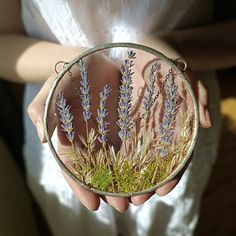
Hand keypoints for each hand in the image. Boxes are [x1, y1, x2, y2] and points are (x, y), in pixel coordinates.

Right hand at [28, 49, 211, 211]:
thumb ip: (45, 111)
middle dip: (110, 190)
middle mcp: (91, 138)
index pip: (73, 167)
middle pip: (99, 170)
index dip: (81, 186)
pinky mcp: (126, 124)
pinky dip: (141, 160)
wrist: (93, 59)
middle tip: (124, 206)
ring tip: (141, 196)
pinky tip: (150, 172)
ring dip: (129, 180)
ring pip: (118, 162)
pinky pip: (134, 145)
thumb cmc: (71, 72)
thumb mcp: (54, 88)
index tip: (93, 204)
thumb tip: (43, 139)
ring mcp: (110, 132)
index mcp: (70, 136)